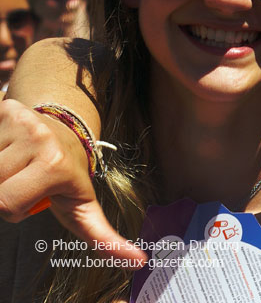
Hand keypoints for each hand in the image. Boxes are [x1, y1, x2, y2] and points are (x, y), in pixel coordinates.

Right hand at [0, 98, 145, 263]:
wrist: (66, 131)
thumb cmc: (68, 177)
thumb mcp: (84, 207)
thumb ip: (104, 238)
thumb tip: (138, 261)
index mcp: (55, 164)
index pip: (6, 205)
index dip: (15, 208)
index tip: (32, 196)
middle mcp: (38, 137)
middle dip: (3, 190)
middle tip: (24, 181)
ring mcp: (19, 120)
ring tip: (17, 166)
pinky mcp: (4, 107)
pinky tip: (7, 150)